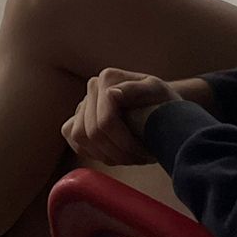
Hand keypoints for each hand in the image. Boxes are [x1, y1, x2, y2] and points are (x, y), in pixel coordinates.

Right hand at [62, 69, 176, 165]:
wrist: (160, 107)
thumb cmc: (163, 102)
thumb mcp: (159, 93)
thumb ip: (137, 90)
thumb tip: (111, 93)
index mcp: (108, 78)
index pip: (105, 121)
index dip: (126, 143)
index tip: (147, 152)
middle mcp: (92, 87)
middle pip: (93, 132)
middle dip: (119, 153)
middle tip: (141, 159)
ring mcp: (83, 102)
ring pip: (79, 137)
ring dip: (106, 155)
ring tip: (130, 157)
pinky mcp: (78, 118)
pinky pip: (73, 139)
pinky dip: (91, 152)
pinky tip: (113, 154)